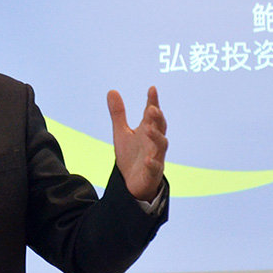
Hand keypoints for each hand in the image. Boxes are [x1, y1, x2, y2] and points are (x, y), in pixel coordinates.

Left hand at [108, 86, 167, 201]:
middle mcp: (154, 142)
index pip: (152, 114)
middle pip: (160, 127)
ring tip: (148, 129)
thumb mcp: (122, 133)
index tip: (152, 89)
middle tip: (151, 108)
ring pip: (161, 145)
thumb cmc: (131, 155)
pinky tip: (148, 159)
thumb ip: (118, 113)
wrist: (132, 183)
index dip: (153, 101)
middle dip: (157, 118)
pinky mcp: (152, 173)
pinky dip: (153, 163)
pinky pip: (155, 167)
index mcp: (148, 131)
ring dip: (156, 137)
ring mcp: (155, 156)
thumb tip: (112, 90)